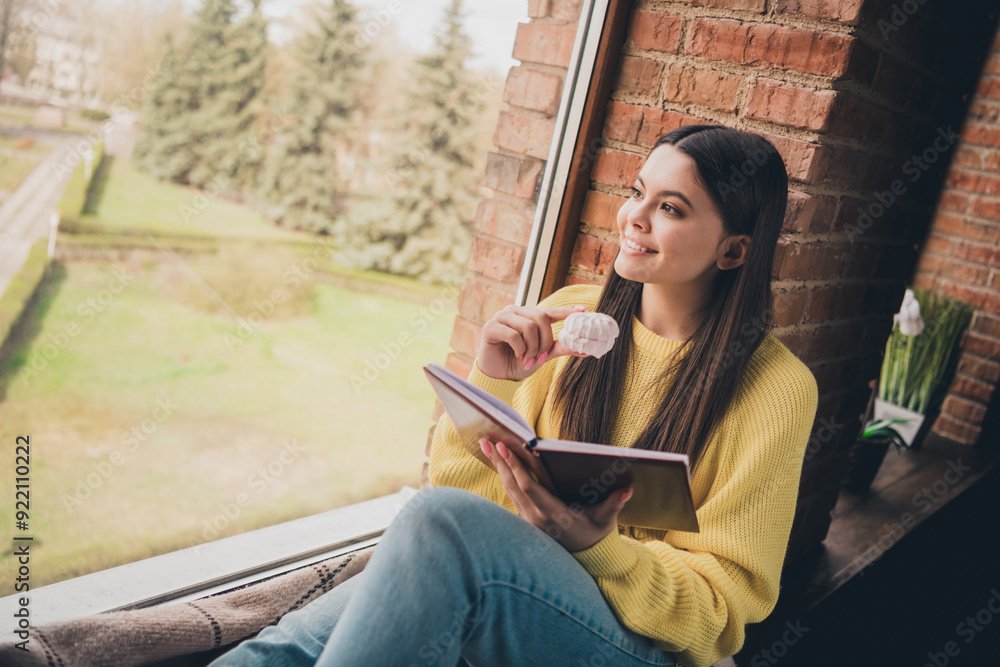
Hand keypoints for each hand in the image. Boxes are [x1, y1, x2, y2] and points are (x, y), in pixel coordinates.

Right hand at [477, 304, 588, 380]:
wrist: (498, 375)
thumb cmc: (519, 362)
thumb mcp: (543, 355)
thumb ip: (560, 348)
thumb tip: (583, 348)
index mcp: (529, 316)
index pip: (550, 311)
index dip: (566, 311)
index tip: (584, 310)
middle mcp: (517, 312)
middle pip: (541, 318)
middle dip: (545, 341)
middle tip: (541, 357)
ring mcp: (503, 317)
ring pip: (528, 326)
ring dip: (532, 348)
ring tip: (527, 359)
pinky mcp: (491, 326)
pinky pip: (513, 334)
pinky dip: (519, 348)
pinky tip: (517, 355)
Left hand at [480, 437, 632, 552]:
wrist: (586, 556)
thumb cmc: (596, 532)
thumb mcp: (606, 519)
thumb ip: (614, 504)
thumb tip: (628, 491)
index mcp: (554, 514)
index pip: (529, 488)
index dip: (517, 468)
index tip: (506, 448)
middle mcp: (536, 517)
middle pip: (513, 485)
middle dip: (501, 461)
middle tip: (489, 439)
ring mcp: (528, 518)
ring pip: (508, 489)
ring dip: (498, 466)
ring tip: (486, 444)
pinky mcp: (526, 516)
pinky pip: (510, 493)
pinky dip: (502, 475)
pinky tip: (496, 460)